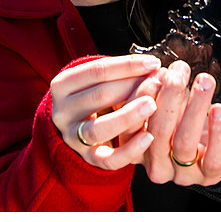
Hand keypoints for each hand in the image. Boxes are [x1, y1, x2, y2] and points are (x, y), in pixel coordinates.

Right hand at [50, 54, 160, 169]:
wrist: (81, 130)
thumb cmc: (97, 98)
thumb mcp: (100, 81)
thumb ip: (121, 74)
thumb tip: (152, 67)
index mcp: (62, 85)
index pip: (96, 71)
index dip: (127, 65)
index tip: (153, 62)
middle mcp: (62, 111)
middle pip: (99, 96)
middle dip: (131, 86)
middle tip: (158, 82)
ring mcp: (72, 137)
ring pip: (99, 128)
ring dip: (128, 115)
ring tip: (152, 105)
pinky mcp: (87, 159)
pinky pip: (108, 158)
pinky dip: (129, 149)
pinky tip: (149, 137)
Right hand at [137, 59, 220, 185]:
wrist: (210, 142)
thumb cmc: (180, 119)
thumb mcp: (163, 104)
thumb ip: (155, 90)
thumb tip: (157, 69)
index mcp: (136, 148)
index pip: (130, 125)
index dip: (143, 96)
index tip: (157, 73)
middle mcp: (156, 165)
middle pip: (158, 131)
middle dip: (170, 95)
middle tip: (179, 73)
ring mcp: (181, 174)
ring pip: (185, 142)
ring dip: (195, 107)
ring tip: (204, 82)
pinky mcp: (208, 176)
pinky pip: (212, 158)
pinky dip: (217, 132)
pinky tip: (218, 109)